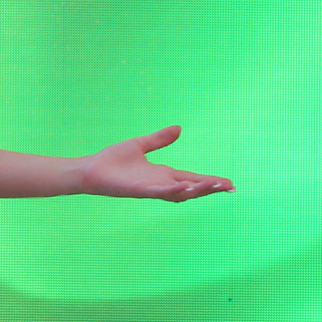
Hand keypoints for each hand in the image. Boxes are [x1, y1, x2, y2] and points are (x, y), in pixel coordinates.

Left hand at [79, 126, 234, 201]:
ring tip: (216, 186)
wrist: (90, 170)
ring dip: (198, 190)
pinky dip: (173, 191)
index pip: (192, 178)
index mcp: (163, 174)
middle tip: (231, 188)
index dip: (210, 181)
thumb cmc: (112, 161)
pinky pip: (159, 192)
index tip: (229, 184)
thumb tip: (179, 128)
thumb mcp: (141, 145)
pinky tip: (185, 187)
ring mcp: (151, 189)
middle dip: (211, 188)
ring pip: (180, 193)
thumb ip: (160, 139)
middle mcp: (160, 184)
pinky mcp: (139, 190)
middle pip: (192, 188)